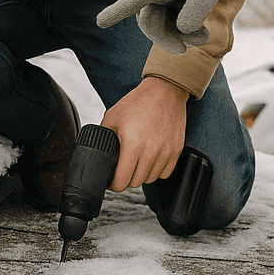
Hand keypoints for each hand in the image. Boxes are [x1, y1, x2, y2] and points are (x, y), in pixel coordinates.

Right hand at [96, 0, 260, 52]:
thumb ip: (199, 7)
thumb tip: (180, 30)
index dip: (117, 11)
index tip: (100, 22)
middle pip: (148, 20)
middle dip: (165, 38)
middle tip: (184, 51)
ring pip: (160, 24)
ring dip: (179, 35)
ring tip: (205, 37)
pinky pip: (171, 21)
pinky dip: (185, 30)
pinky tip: (202, 31)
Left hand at [101, 77, 190, 191]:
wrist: (165, 91)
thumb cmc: (138, 102)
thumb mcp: (112, 116)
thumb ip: (104, 136)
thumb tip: (97, 152)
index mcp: (132, 145)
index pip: (121, 181)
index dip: (113, 184)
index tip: (112, 179)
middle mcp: (150, 152)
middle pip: (136, 182)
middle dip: (127, 178)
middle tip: (123, 169)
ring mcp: (165, 152)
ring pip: (150, 179)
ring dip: (142, 175)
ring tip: (137, 163)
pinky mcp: (176, 150)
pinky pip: (165, 173)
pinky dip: (157, 171)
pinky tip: (151, 161)